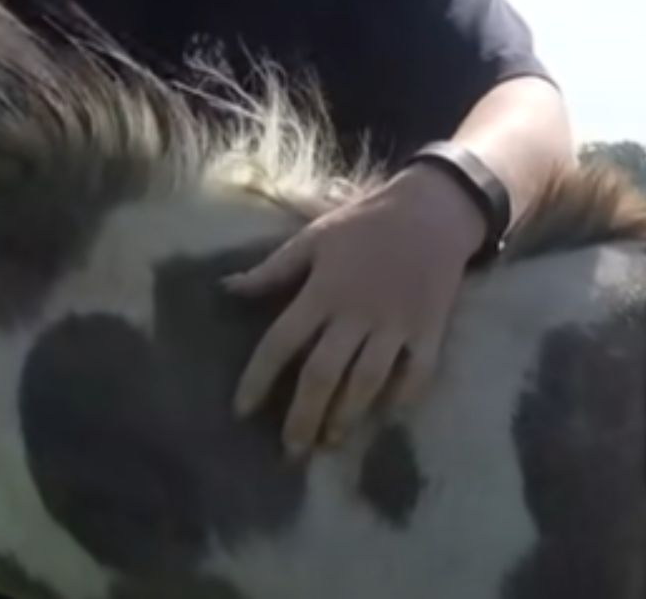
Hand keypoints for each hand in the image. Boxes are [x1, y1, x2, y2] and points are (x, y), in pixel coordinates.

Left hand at [222, 163, 487, 456]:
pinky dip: (403, 398)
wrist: (433, 210)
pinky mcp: (431, 331)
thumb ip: (272, 270)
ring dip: (346, 417)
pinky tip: (385, 418)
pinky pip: (418, 374)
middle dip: (304, 416)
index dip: (258, 379)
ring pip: (367, 382)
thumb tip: (227, 289)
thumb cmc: (365, 223)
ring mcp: (397, 325)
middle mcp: (357, 314)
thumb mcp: (313, 238)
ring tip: (328, 443)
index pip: (282, 344)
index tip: (241, 410)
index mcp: (323, 292)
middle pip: (324, 374)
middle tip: (289, 451)